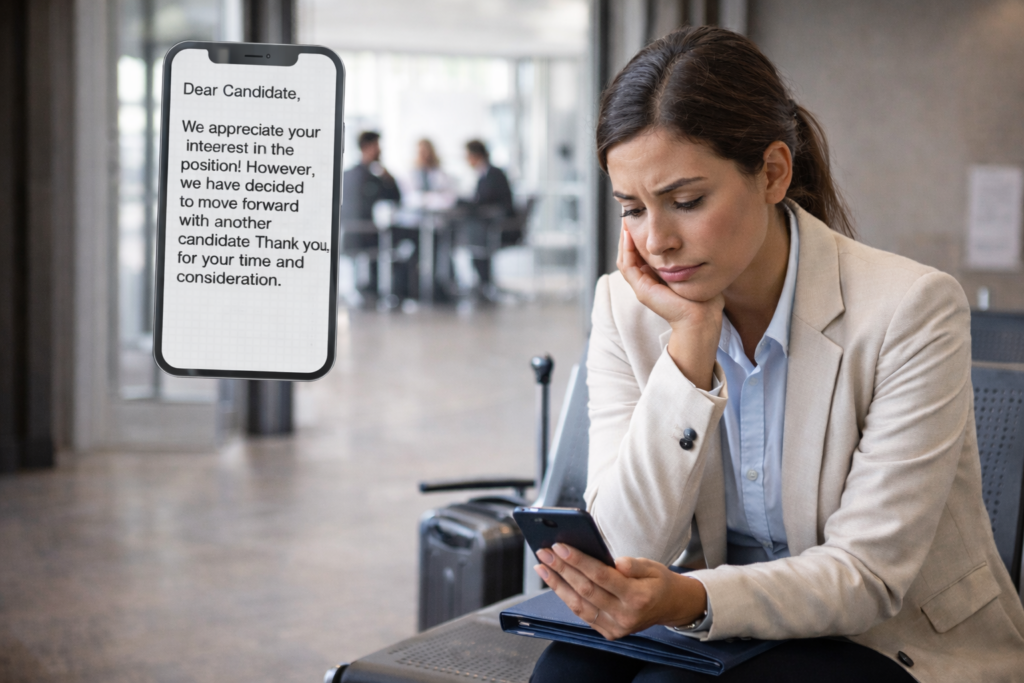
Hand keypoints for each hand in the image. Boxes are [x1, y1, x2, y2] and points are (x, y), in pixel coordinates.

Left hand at [534, 543, 706, 640]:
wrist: (670, 607)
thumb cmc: (658, 582)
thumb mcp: (653, 566)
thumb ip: (634, 565)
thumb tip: (616, 562)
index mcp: (638, 597)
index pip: (601, 576)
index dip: (578, 560)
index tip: (559, 546)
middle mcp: (626, 616)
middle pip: (586, 590)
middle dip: (561, 569)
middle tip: (544, 552)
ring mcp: (616, 628)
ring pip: (579, 605)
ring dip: (557, 584)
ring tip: (542, 566)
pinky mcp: (608, 633)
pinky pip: (582, 614)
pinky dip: (566, 596)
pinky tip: (555, 581)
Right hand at [617, 227, 722, 389]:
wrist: (702, 319)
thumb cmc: (705, 298)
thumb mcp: (696, 269)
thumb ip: (690, 256)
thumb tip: (697, 236)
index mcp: (657, 276)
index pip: (642, 250)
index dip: (640, 232)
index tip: (643, 212)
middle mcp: (646, 281)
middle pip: (630, 251)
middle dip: (629, 231)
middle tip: (629, 211)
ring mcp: (642, 286)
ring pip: (625, 256)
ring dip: (624, 237)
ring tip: (626, 218)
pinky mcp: (642, 290)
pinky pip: (627, 265)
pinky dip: (626, 248)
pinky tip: (629, 233)